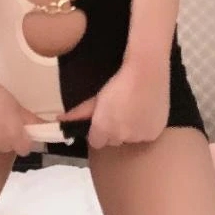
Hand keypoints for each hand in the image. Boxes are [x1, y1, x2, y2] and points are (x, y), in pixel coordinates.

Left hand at [55, 58, 169, 147]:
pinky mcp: (154, 133)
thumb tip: (60, 119)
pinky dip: (144, 128)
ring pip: (130, 139)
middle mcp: (120, 137)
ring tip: (133, 108)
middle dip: (114, 130)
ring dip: (130, 129)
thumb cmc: (118, 82)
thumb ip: (80, 113)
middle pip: (114, 141)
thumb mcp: (97, 98)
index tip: (103, 118)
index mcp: (103, 128)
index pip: (96, 142)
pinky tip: (144, 112)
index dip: (99, 130)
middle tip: (119, 110)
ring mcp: (138, 137)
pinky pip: (145, 136)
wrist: (146, 72)